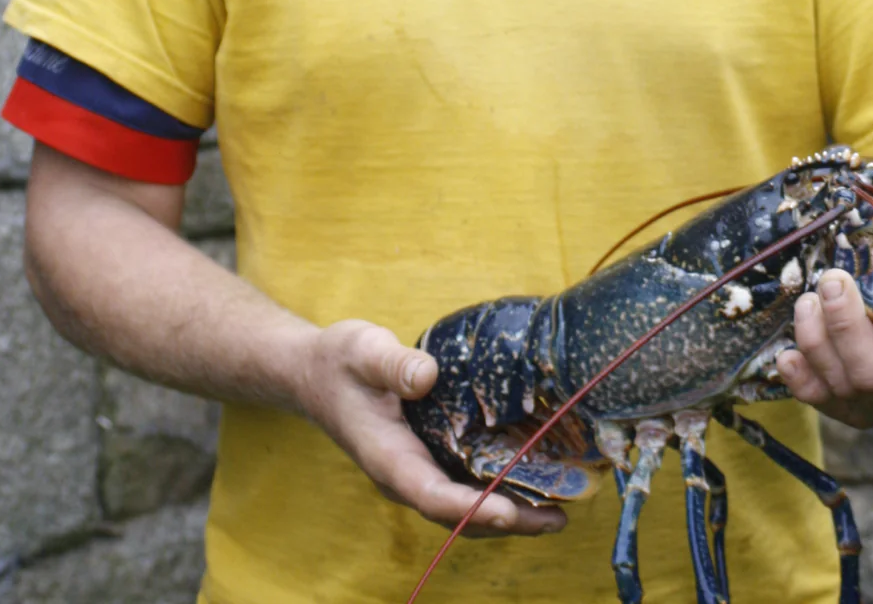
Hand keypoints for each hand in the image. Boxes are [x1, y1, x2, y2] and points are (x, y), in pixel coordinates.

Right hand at [300, 319, 566, 537]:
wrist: (315, 373)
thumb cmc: (340, 362)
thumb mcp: (364, 351)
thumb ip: (394, 365)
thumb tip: (428, 376)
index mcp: (387, 456)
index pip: (431, 495)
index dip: (470, 508)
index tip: (509, 511)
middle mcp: (404, 475)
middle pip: (457, 515)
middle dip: (507, 522)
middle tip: (557, 519)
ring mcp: (415, 472)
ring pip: (463, 508)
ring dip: (510, 515)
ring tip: (558, 513)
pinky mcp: (426, 460)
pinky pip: (463, 487)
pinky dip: (498, 491)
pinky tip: (531, 482)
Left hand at [775, 238, 872, 453]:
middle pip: (871, 392)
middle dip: (848, 338)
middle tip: (837, 283)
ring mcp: (867, 392)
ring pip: (836, 388)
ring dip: (818, 340)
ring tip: (820, 290)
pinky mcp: (835, 376)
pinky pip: (813, 391)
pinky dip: (797, 375)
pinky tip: (786, 355)